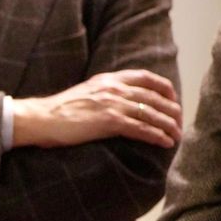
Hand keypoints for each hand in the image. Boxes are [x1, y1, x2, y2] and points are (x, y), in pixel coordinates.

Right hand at [11, 69, 179, 148]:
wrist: (41, 118)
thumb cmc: (59, 110)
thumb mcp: (86, 92)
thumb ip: (105, 92)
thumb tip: (121, 100)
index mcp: (108, 79)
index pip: (146, 78)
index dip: (164, 88)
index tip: (173, 99)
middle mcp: (114, 89)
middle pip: (154, 97)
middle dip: (172, 111)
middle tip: (179, 122)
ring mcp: (112, 104)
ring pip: (152, 114)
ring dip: (169, 126)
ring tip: (177, 136)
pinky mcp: (109, 122)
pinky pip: (142, 129)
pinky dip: (157, 136)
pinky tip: (166, 142)